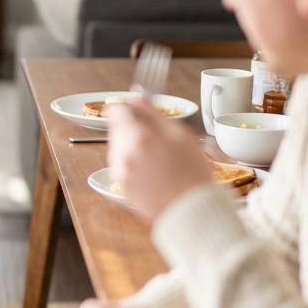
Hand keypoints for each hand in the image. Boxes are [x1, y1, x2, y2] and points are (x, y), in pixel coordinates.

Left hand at [106, 97, 215, 218]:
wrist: (191, 209)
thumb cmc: (191, 171)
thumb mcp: (179, 134)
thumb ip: (153, 114)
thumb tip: (138, 98)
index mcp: (138, 137)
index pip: (116, 112)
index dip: (124, 108)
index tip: (130, 110)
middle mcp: (123, 154)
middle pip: (116, 131)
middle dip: (130, 129)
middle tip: (153, 138)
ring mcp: (120, 173)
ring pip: (117, 150)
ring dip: (129, 147)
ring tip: (154, 157)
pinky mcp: (121, 188)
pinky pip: (121, 168)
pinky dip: (131, 165)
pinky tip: (151, 171)